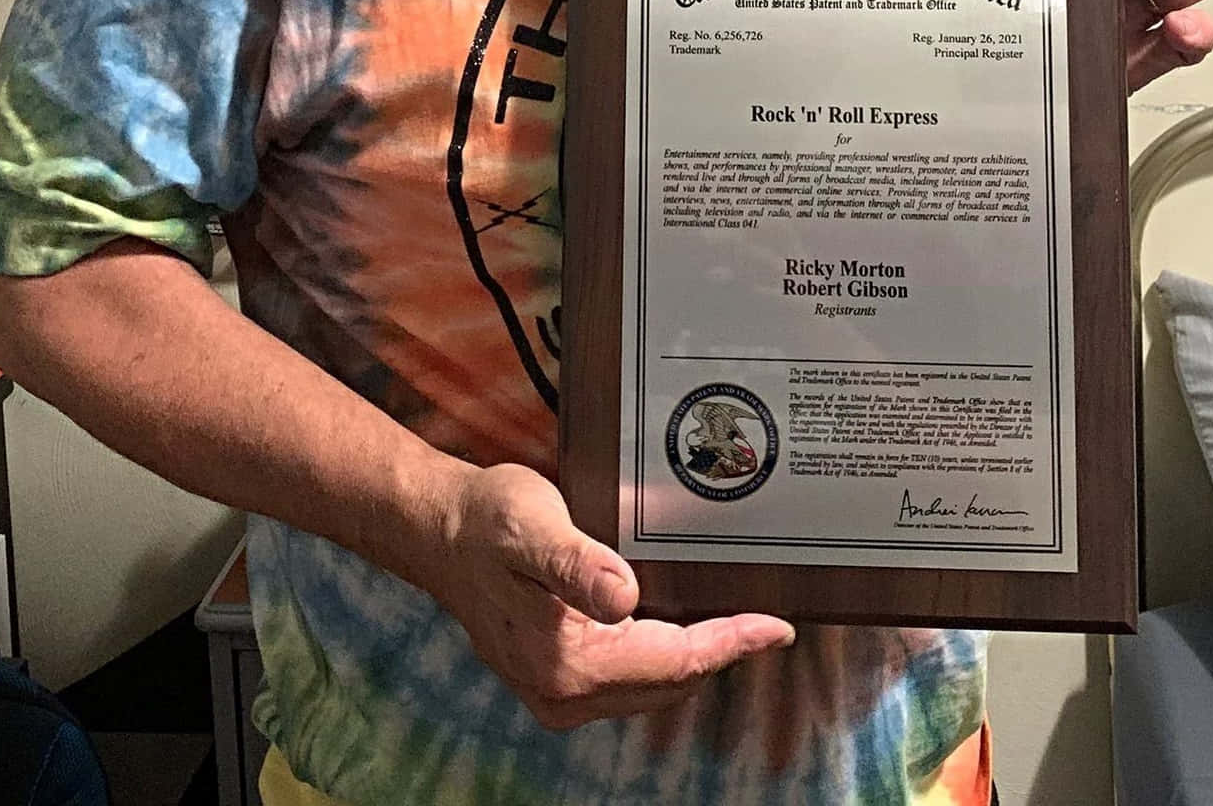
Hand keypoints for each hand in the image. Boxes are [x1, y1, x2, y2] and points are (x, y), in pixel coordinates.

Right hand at [425, 463, 792, 728]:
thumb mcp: (532, 526)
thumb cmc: (484, 520)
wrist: (436, 528)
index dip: (729, 644)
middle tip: (766, 619)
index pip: (673, 662)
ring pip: (650, 684)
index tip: (776, 627)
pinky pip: (627, 677)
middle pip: (668, 682)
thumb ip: (577, 564)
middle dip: (720, 653)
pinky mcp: (553, 678)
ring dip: (693, 657)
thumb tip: (625, 598)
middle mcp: (562, 693)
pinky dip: (662, 655)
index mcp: (565, 664)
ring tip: (735, 621)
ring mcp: (556, 692)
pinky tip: (678, 624)